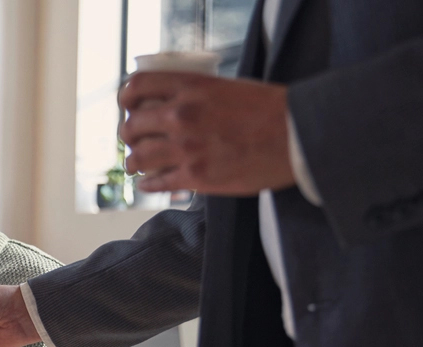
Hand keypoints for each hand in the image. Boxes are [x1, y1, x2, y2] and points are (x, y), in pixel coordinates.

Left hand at [119, 72, 294, 194]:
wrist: (296, 136)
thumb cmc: (267, 110)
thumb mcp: (226, 87)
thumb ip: (195, 93)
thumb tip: (168, 103)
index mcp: (190, 87)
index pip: (137, 87)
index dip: (126, 99)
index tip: (127, 107)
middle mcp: (182, 115)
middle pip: (132, 126)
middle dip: (130, 135)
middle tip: (135, 140)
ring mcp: (186, 148)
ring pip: (137, 158)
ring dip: (133, 162)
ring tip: (136, 164)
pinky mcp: (196, 177)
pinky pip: (156, 183)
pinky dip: (148, 184)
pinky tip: (149, 183)